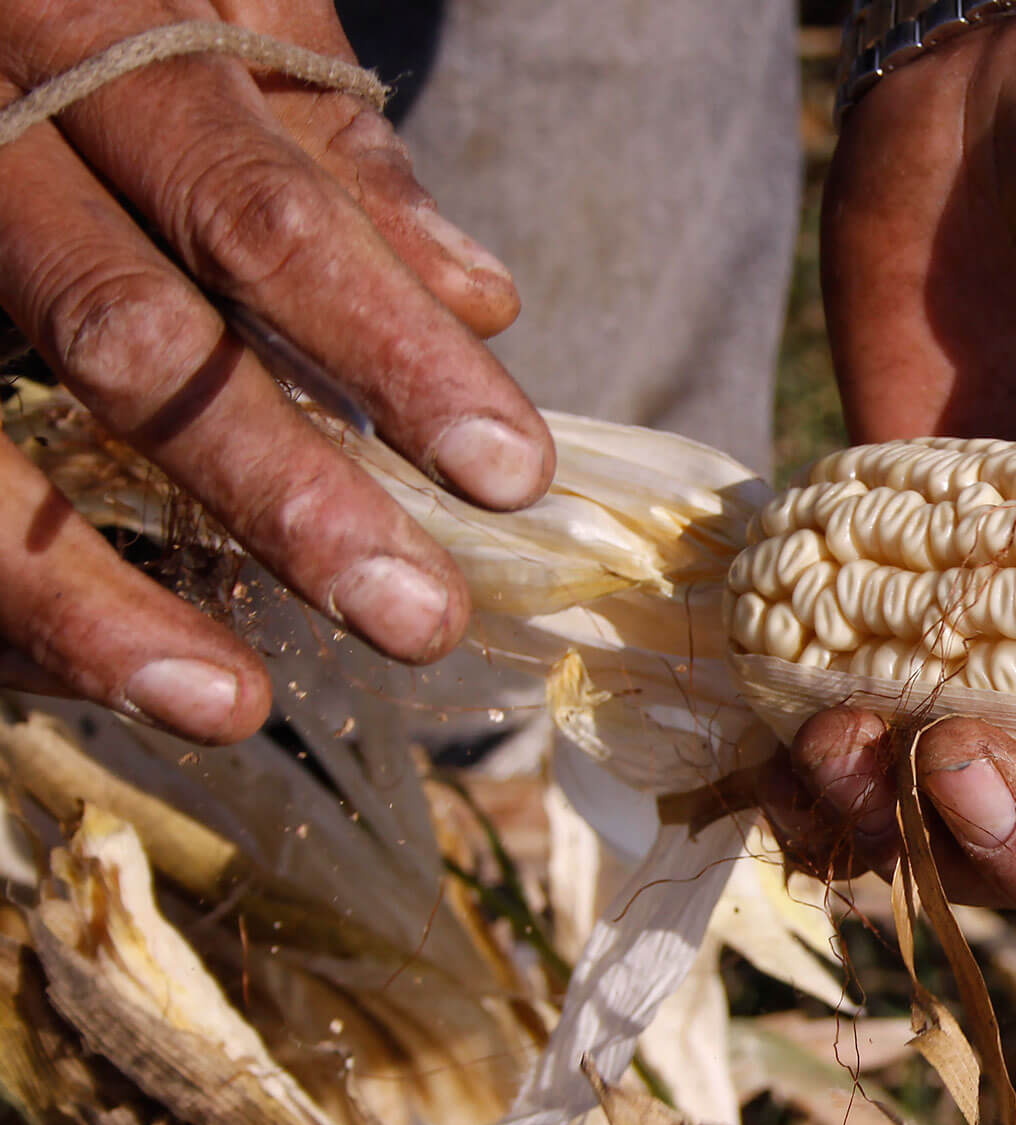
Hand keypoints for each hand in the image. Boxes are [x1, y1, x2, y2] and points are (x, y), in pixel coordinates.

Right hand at [0, 0, 552, 742]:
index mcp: (92, 32)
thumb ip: (330, 149)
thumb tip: (484, 299)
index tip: (509, 474)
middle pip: (129, 335)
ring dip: (96, 597)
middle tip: (415, 618)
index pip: (262, 214)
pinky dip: (18, 591)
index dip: (388, 349)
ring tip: (227, 705)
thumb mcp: (213, 10)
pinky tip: (109, 672)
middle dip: (281, 490)